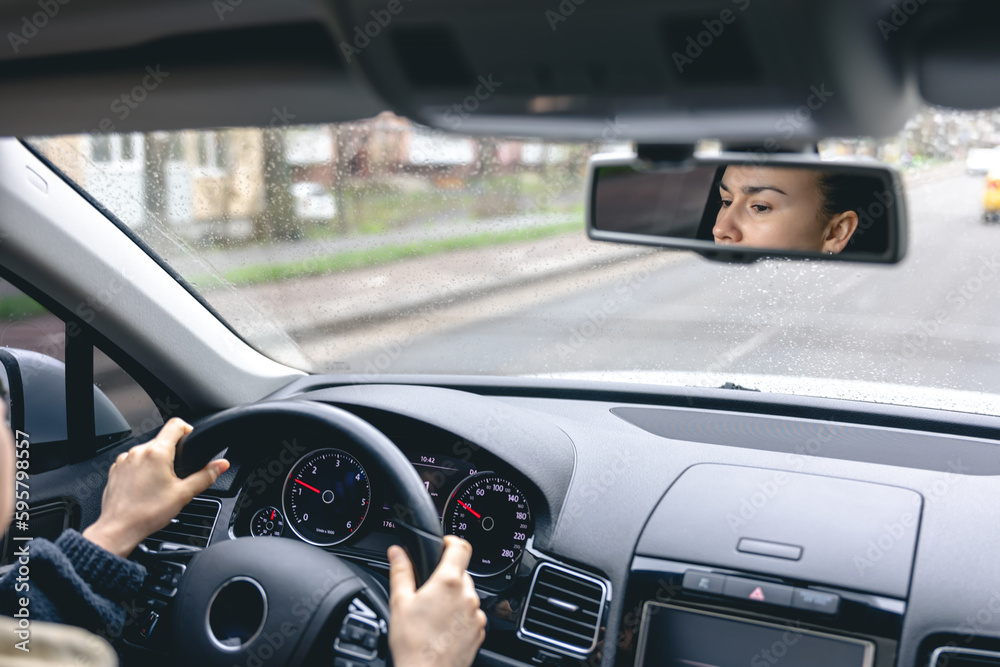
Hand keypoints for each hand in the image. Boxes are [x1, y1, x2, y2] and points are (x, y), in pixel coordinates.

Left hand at [82, 418, 229, 556]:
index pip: (176, 424)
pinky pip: (133, 462)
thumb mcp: (183, 494)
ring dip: (156, 462)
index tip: (190, 443)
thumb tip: (222, 465)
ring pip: (147, 452)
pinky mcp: (116, 469)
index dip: (188, 430)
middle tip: (176, 476)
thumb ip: (205, 476)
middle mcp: (138, 452)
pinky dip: (141, 470)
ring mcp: (124, 460)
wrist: (118, 529)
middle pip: (162, 441)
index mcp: (157, 453)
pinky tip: (144, 488)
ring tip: (158, 485)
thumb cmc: (147, 513)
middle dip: (172, 454)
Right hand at [387, 536, 485, 666]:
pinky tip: (443, 627)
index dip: (451, 541)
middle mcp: (467, 595)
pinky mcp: (479, 630)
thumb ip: (401, 571)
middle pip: (461, 573)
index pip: (461, 547)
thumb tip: (397, 552)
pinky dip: (460, 615)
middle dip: (446, 577)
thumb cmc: (413, 643)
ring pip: (467, 594)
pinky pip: (471, 614)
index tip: (444, 544)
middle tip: (427, 592)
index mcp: (448, 582)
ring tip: (433, 614)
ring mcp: (476, 614)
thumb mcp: (399, 602)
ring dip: (454, 597)